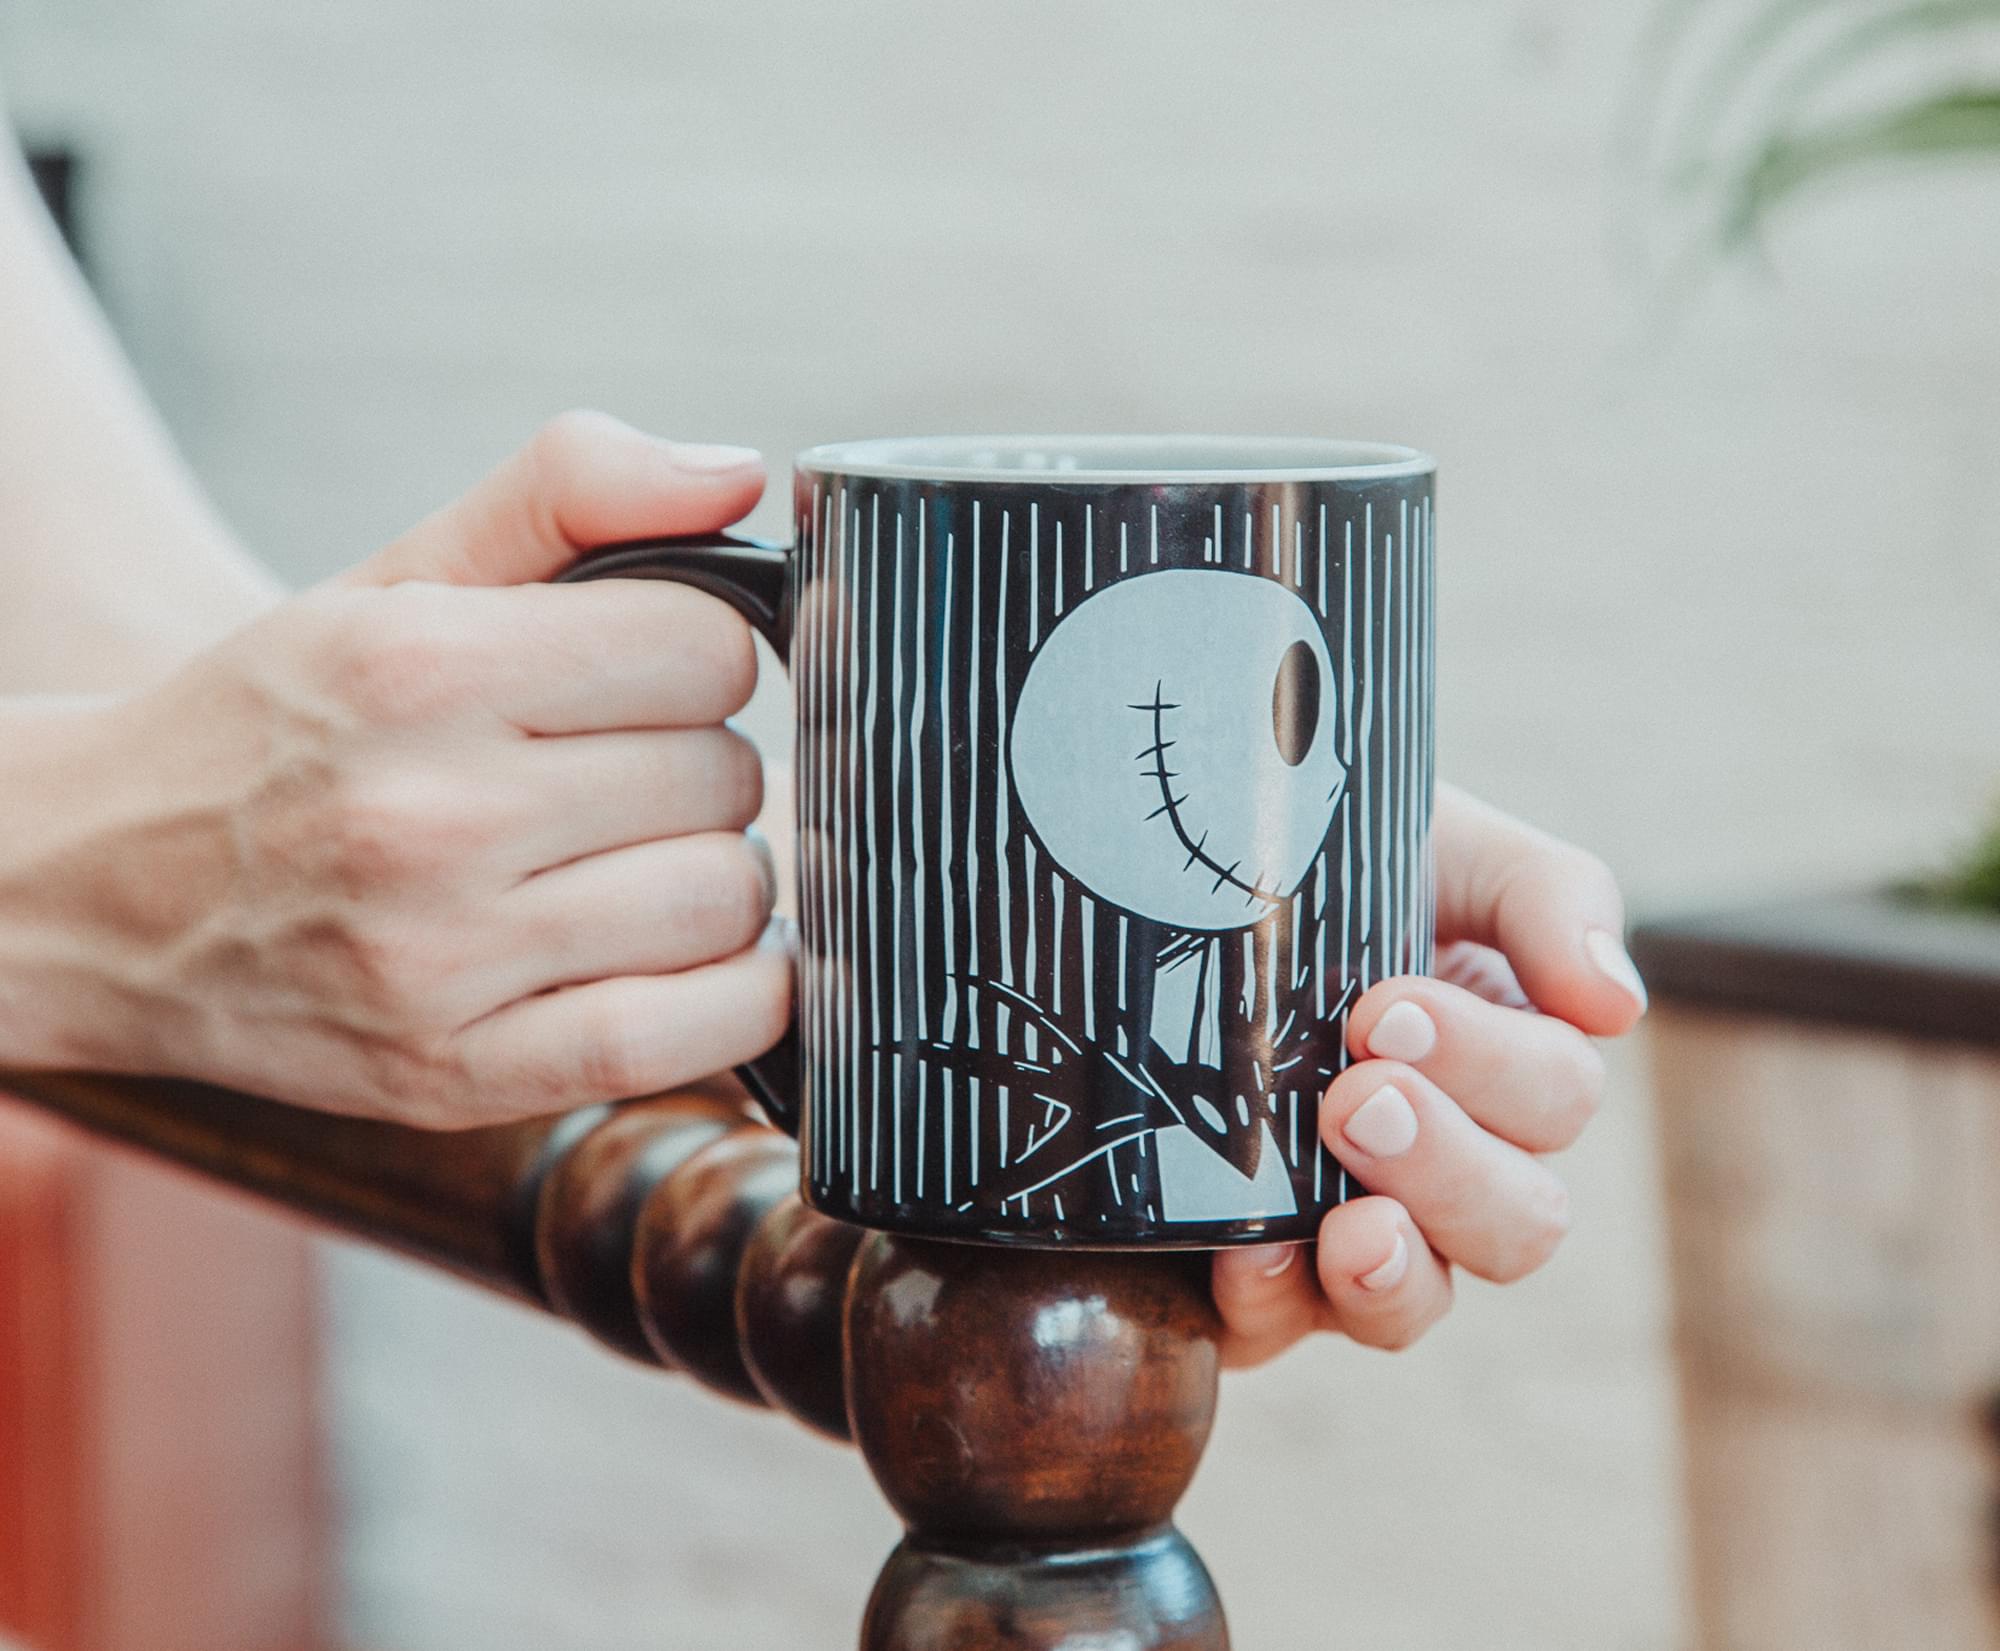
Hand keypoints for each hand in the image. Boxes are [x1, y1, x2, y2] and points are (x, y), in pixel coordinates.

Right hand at [0, 412, 790, 1125]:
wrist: (91, 889)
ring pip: (723, 900)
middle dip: (703, 764)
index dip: (701, 655)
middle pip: (725, 776)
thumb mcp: (399, 576)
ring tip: (644, 860)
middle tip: (636, 774)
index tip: (655, 676)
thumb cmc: (279, 724)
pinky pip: (686, 1038)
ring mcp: (440, 962)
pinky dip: (735, 996)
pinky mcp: (455, 1077)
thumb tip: (736, 476)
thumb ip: (569, 489)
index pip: (707, 648)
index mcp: (419, 670)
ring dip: (718, 876)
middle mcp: (427, 818)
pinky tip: (696, 955)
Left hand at [1209, 785, 1645, 1364]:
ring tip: (1346, 1229)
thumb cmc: (1325, 852)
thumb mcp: (1441, 843)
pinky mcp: (1253, 1277)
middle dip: (1445, 1167)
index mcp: (1507, 1061)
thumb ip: (1546, 896)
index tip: (1382, 1010)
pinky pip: (1283, 1327)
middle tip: (1356, 1098)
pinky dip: (1274, 1303)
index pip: (1555, 1098)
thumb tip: (1616, 1005)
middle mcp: (1445, 1164)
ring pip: (1417, 1300)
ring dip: (1391, 1271)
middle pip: (1518, 1223)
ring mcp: (1351, 1231)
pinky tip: (1246, 1259)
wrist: (1167, 869)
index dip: (1487, 1066)